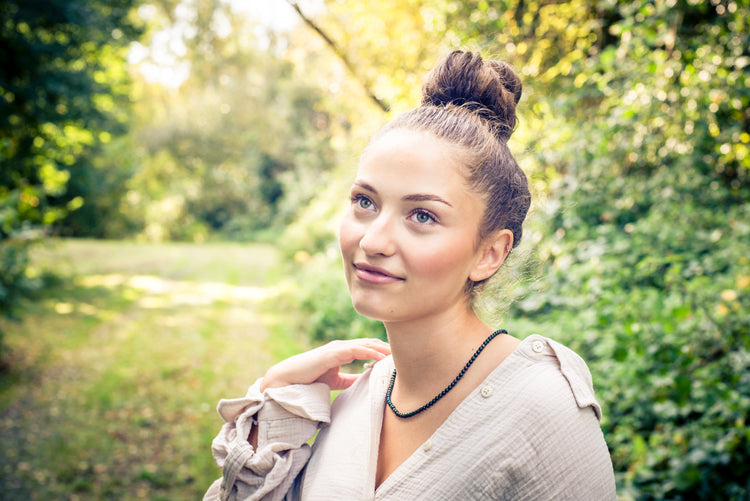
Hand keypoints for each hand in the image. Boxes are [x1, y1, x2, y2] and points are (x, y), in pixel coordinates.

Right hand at [260, 338, 390, 390]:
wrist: (290, 379)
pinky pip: (357, 350)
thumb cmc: (310, 379)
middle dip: (387, 347)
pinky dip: (370, 353)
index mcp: (343, 351)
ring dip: (382, 349)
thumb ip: (349, 379)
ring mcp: (338, 348)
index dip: (382, 350)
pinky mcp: (334, 353)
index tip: (397, 357)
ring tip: (397, 355)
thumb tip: (364, 382)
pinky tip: (381, 359)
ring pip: (366, 344)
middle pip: (370, 343)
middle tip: (404, 354)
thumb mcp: (336, 380)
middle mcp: (342, 346)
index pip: (368, 347)